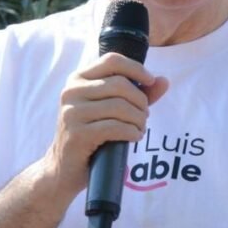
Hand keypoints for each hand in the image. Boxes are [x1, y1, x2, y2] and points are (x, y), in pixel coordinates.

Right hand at [42, 53, 169, 196]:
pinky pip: (115, 127)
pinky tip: (134, 137)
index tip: (150, 80)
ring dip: (138, 119)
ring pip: (120, 106)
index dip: (136, 68)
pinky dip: (131, 132)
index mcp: (78, 79)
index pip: (111, 60)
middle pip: (120, 84)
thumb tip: (164, 81)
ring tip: (139, 128)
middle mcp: (71, 91)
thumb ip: (137, 94)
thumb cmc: (91, 134)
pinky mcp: (77, 134)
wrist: (63, 168)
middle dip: (140, 101)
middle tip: (144, 115)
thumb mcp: (112, 109)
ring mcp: (72, 113)